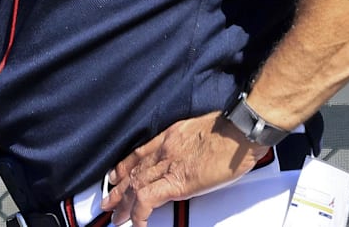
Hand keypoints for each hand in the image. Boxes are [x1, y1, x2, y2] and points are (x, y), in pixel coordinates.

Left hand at [100, 112, 268, 225]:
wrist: (240, 131)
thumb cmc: (231, 130)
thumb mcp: (201, 131)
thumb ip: (190, 144)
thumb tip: (192, 156)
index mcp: (171, 136)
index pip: (140, 153)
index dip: (125, 166)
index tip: (116, 175)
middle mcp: (165, 149)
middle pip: (134, 171)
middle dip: (118, 189)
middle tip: (109, 202)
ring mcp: (169, 165)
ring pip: (135, 185)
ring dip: (123, 203)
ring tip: (116, 216)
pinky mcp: (177, 182)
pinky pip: (148, 199)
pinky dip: (139, 213)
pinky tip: (136, 223)